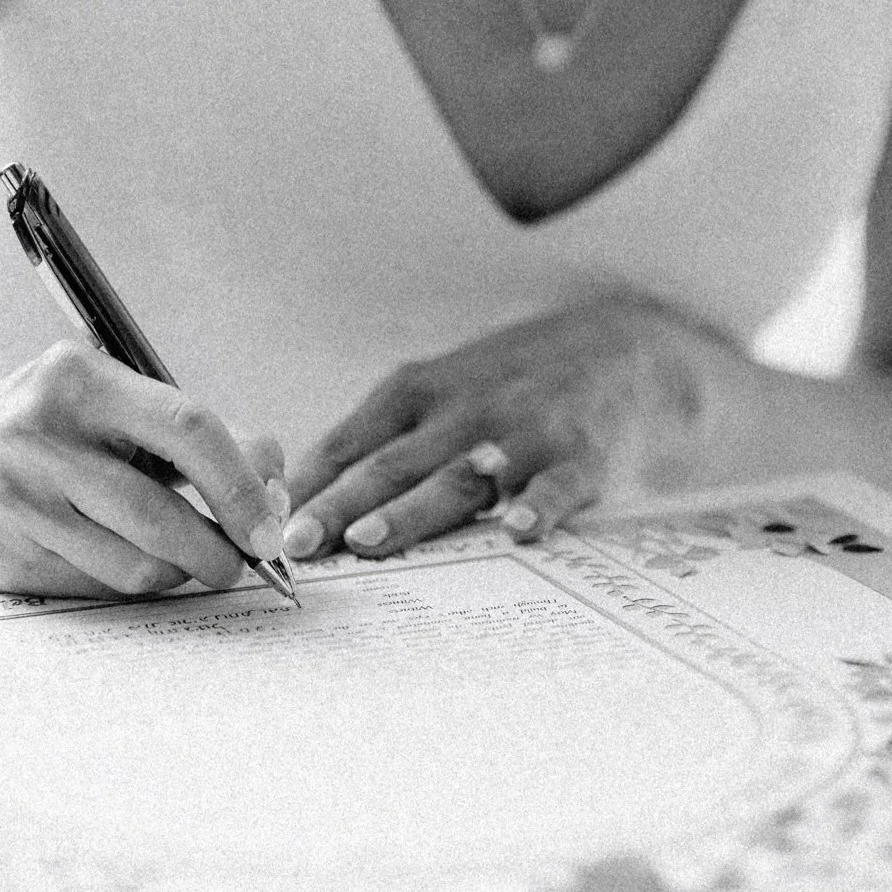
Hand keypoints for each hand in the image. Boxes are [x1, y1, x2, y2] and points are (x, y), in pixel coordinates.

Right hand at [0, 340, 288, 597]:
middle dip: (217, 551)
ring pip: (133, 566)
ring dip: (173, 571)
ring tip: (173, 554)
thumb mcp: (115, 403)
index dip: (241, 488)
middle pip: (160, 515)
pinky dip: (123, 582)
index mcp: (79, 379)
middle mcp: (36, 434)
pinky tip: (111, 554)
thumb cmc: (52, 428)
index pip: (188, 430)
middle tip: (237, 561)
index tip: (269, 530)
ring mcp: (11, 497)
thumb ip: (199, 438)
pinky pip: (94, 588)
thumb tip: (273, 495)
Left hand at [283, 295, 743, 558]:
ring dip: (412, 510)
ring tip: (368, 541)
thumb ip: (378, 441)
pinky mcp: (583, 456)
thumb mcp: (439, 393)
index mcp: (420, 393)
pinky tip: (516, 530)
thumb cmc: (511, 387)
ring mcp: (524, 432)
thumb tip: (294, 497)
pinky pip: (558, 485)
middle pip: (392, 464)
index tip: (267, 523)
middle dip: (339, 505)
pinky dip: (538, 504)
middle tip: (296, 543)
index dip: (307, 485)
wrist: (625, 349)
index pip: (351, 442)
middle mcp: (465, 409)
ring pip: (459, 478)